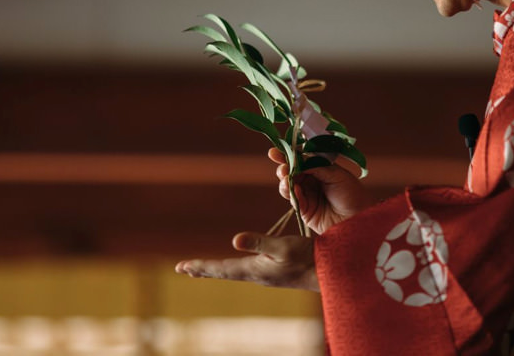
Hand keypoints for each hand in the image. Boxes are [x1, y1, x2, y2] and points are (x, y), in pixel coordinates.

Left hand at [174, 232, 317, 290]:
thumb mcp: (283, 246)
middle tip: (182, 269)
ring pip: (231, 272)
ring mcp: (264, 274)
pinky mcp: (272, 272)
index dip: (200, 266)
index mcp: (253, 270)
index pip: (219, 269)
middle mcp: (255, 274)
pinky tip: (234, 267)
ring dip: (214, 269)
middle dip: (202, 269)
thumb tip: (234, 239)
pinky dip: (230, 267)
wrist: (331, 273)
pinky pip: (243, 270)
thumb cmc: (308, 258)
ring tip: (200, 269)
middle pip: (221, 272)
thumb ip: (259, 242)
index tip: (181, 267)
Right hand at [269, 147, 372, 234]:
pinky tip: (295, 191)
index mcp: (320, 169)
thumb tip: (296, 159)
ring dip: (284, 181)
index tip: (274, 153)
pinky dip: (291, 194)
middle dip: (284, 168)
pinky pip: (293, 200)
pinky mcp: (304, 210)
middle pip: (290, 172)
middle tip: (283, 169)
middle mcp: (311, 181)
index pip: (300, 159)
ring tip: (286, 179)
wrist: (359, 218)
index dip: (287, 155)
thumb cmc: (352, 194)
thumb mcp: (335, 174)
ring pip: (287, 185)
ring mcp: (306, 195)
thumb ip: (314, 166)